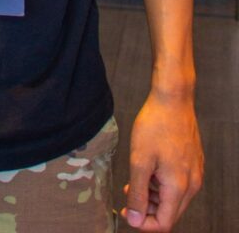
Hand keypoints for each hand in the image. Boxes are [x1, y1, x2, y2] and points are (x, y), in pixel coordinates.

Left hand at [121, 89, 202, 229]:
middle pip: (170, 213)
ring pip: (173, 199)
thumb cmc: (155, 126)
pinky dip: (160, 185)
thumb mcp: (139, 160)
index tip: (127, 213)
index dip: (144, 224)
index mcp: (179, 187)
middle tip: (127, 197)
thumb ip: (138, 192)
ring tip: (132, 183)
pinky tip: (146, 172)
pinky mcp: (193, 164)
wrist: (173, 100)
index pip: (165, 223)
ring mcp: (194, 174)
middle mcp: (192, 185)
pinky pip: (177, 184)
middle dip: (147, 210)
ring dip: (153, 197)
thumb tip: (135, 220)